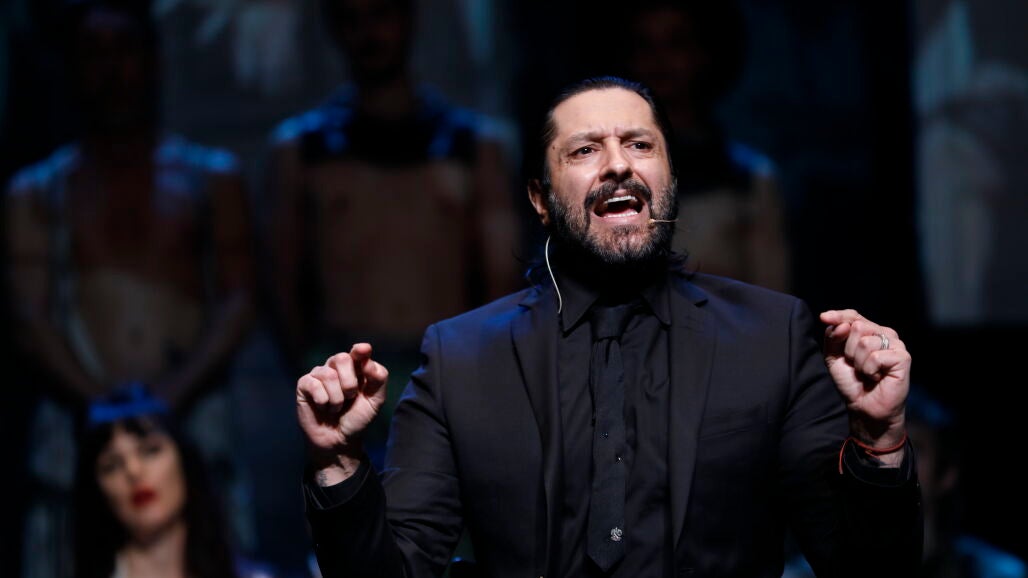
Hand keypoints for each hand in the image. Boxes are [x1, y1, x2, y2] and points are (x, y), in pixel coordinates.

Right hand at [296, 343, 388, 481]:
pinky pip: (314, 384)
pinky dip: (323, 400)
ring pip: (328, 374)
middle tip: (350, 397)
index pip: (359, 352)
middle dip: (349, 382)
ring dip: (337, 398)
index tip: (362, 350)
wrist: (339, 440)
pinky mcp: (304, 384)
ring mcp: (319, 374)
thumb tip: (369, 362)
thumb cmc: (357, 418)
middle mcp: (336, 367)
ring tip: (336, 407)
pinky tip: (323, 407)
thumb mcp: (375, 401)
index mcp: (356, 368)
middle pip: (342, 358)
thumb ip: (378, 380)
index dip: (360, 350)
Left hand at [820, 309, 910, 447]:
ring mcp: (895, 344)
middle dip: (848, 349)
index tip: (824, 318)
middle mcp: (884, 334)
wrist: (865, 407)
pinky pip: (876, 356)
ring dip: (859, 362)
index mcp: (869, 331)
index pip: (853, 315)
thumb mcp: (833, 357)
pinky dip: (870, 370)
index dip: (838, 316)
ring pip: (865, 341)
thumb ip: (833, 338)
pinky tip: (877, 377)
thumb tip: (842, 324)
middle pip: (857, 326)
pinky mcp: (903, 357)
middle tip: (856, 366)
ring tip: (867, 373)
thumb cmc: (852, 382)